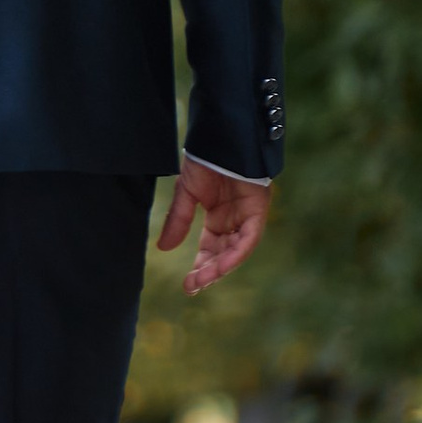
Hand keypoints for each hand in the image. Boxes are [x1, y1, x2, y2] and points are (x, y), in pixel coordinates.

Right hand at [156, 160, 270, 296]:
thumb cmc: (205, 159)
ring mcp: (248, 216)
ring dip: (221, 267)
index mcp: (219, 217)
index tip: (187, 285)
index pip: (211, 249)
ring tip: (202, 279)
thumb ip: (177, 221)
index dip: (201, 267)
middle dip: (209, 272)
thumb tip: (163, 249)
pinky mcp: (258, 209)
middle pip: (224, 254)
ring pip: (237, 250)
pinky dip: (237, 252)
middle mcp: (235, 220)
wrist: (221, 136)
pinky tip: (222, 265)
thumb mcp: (185, 193)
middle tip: (192, 286)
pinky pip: (249, 238)